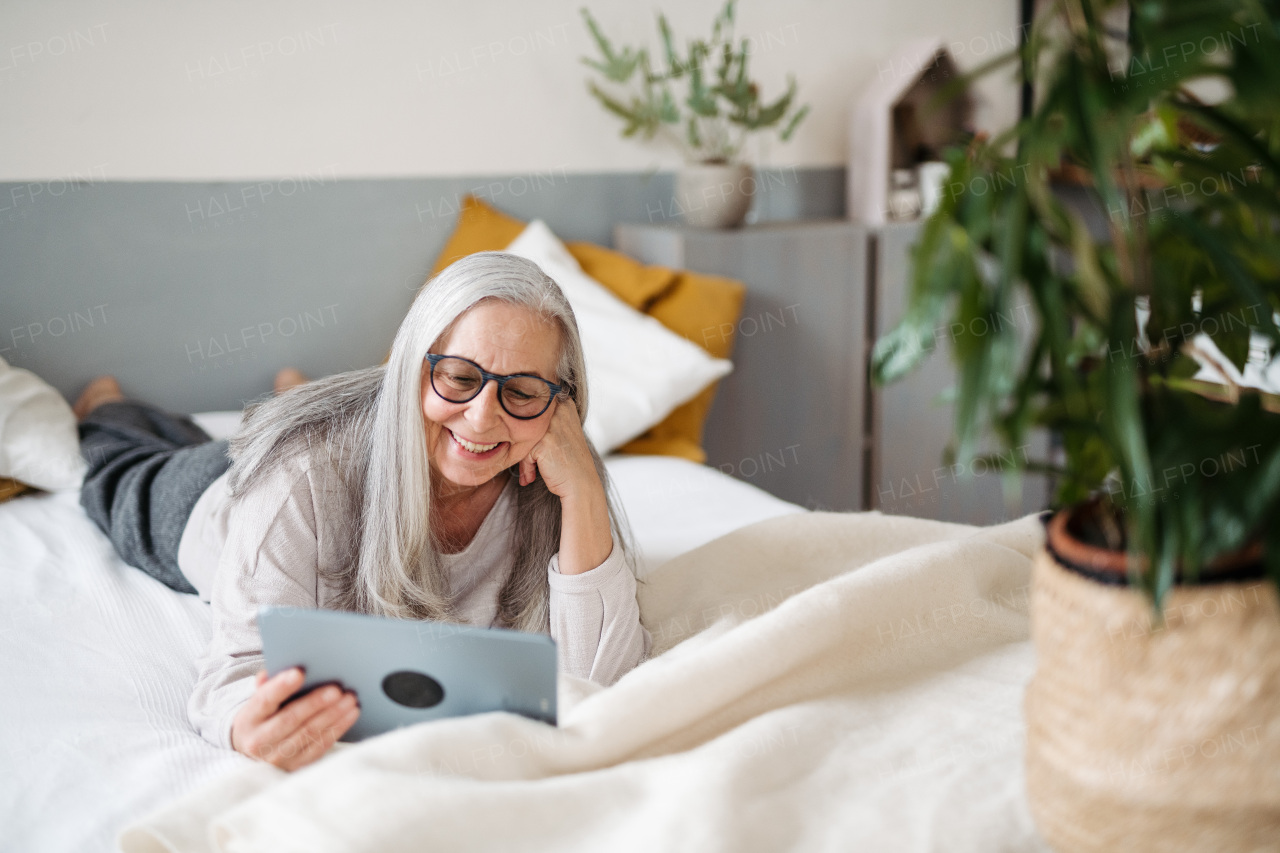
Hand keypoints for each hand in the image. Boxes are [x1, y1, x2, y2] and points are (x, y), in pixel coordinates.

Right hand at [230, 667, 359, 770]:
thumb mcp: (257, 702)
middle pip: (290, 719)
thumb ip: (267, 685)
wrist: (254, 753)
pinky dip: (338, 729)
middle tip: (337, 689)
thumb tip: (272, 671)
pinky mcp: (295, 766)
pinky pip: (320, 746)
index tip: (299, 672)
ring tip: (350, 699)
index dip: (281, 687)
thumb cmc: (263, 718)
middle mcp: (259, 740)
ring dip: (333, 715)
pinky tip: (351, 714)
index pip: (264, 700)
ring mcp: (277, 757)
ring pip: (309, 733)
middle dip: (315, 703)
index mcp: (249, 718)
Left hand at [517, 398, 612, 574]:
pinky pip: (524, 453)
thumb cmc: (570, 463)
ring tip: (532, 472)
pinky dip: (526, 467)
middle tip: (533, 463)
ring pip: (523, 439)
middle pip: (526, 424)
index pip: (533, 409)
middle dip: (526, 445)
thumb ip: (546, 421)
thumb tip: (512, 417)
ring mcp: (552, 426)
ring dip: (525, 458)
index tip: (538, 447)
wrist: (581, 485)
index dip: (531, 430)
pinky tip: (532, 477)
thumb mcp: (563, 433)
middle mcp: (559, 411)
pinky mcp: (543, 442)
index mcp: (565, 405)